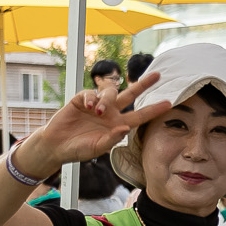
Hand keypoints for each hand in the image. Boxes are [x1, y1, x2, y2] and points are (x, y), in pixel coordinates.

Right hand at [28, 70, 166, 166]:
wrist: (56, 146)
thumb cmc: (78, 150)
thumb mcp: (97, 148)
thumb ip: (112, 139)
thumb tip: (126, 128)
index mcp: (117, 125)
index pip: (140, 116)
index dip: (154, 110)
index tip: (169, 103)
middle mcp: (110, 113)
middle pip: (130, 95)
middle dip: (143, 84)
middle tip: (157, 75)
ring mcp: (96, 105)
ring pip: (110, 92)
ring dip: (106, 100)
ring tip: (97, 112)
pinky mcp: (82, 100)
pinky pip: (90, 93)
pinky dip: (91, 98)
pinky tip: (87, 107)